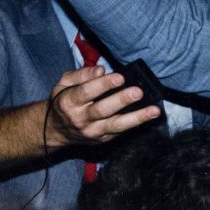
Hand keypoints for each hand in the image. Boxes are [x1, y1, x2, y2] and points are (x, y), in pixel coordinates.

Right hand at [44, 66, 161, 147]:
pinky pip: (120, 131)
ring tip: (154, 110)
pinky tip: (149, 117)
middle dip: (122, 100)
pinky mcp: (102, 139)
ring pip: (116, 125)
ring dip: (137, 118)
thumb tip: (100, 70)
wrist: (56, 130)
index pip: (87, 92)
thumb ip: (81, 74)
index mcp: (69, 102)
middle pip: (103, 110)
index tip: (120, 77)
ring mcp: (92, 131)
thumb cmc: (64, 102)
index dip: (104, 84)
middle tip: (138, 92)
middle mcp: (81, 119)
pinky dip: (136, 124)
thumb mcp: (63, 84)